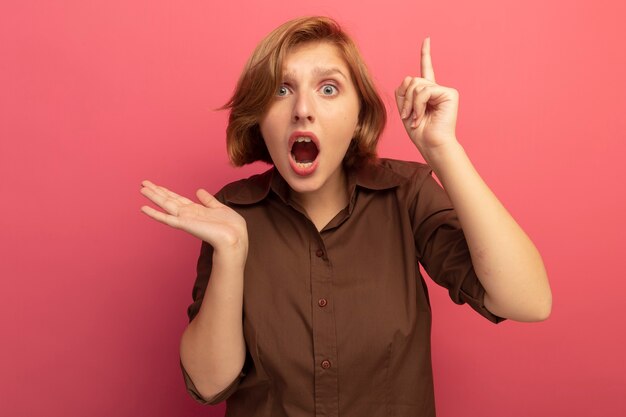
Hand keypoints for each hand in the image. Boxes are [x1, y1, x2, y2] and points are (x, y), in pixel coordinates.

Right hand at [140, 180, 247, 255]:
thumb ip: (208, 200)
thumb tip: (198, 190)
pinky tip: (144, 208)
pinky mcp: (185, 225)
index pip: (177, 198)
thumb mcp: (219, 208)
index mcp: (196, 210)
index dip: (166, 191)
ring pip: (166, 205)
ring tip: (141, 189)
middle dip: (156, 192)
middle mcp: (188, 214)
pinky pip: (167, 219)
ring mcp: (185, 219)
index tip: (156, 185)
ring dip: (154, 197)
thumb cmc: (231, 227)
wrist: (235, 238)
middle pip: (168, 200)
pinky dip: (155, 214)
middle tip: (143, 183)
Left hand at [395, 37, 459, 153]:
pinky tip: (420, 117)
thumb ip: (403, 92)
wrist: (432, 145)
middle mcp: (437, 89)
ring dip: (411, 104)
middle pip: (412, 80)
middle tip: (407, 116)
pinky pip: (424, 91)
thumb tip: (408, 79)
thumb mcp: (405, 110)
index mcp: (427, 92)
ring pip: (417, 85)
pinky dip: (418, 105)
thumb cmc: (419, 132)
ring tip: (415, 118)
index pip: (426, 69)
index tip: (427, 39)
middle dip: (405, 98)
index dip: (426, 54)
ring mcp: (444, 90)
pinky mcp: (449, 93)